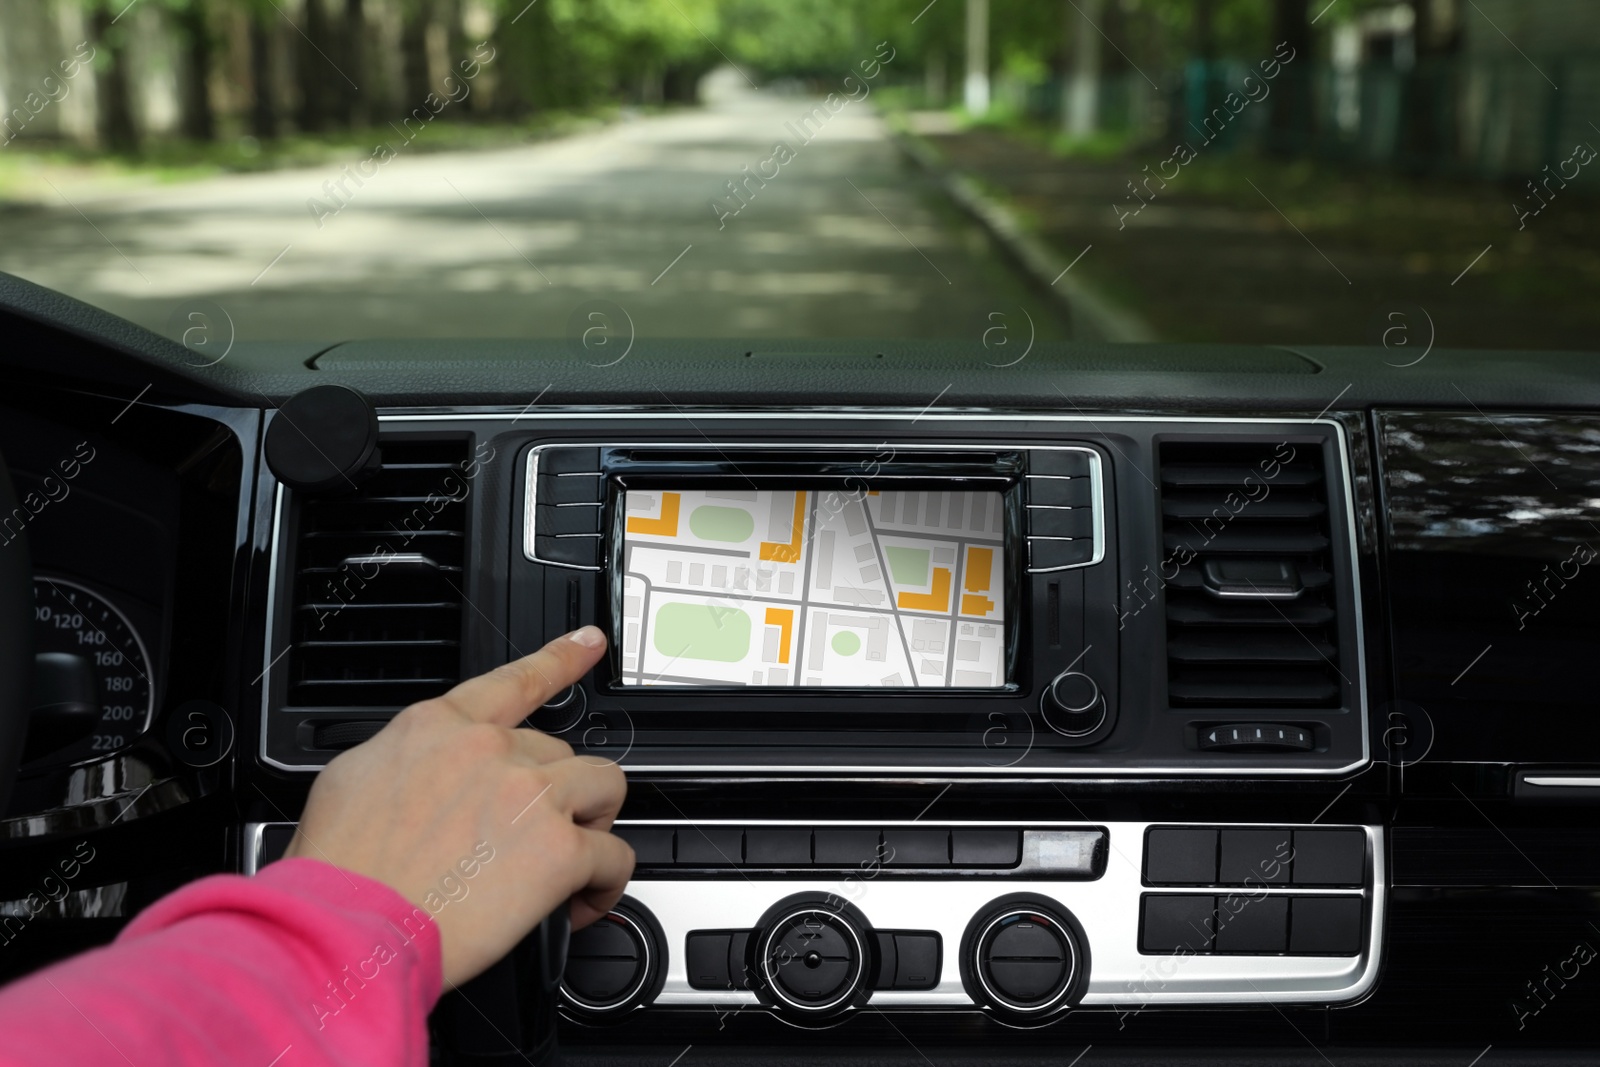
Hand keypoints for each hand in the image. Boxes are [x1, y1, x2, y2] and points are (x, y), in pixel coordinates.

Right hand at [284, 626, 632, 986]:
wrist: (343, 932)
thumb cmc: (338, 876)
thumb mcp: (349, 784)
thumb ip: (404, 762)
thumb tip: (421, 774)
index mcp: (437, 728)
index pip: (515, 681)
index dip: (561, 658)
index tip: (589, 643)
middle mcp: (489, 749)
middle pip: (558, 751)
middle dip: (553, 793)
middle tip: (530, 838)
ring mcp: (530, 794)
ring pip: (604, 786)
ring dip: (594, 822)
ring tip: (570, 860)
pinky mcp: (558, 848)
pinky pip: (613, 855)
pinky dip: (605, 883)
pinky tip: (582, 901)